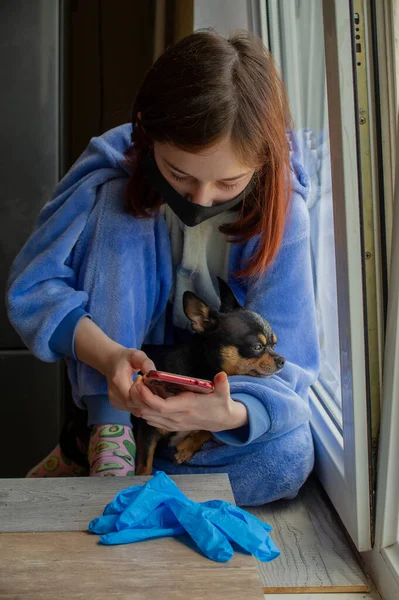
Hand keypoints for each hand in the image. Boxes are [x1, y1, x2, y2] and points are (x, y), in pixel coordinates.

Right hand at [104, 347, 154, 411]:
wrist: (111, 362)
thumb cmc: (126, 358)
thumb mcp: (137, 355)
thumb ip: (146, 363)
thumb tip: (155, 375)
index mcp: (117, 381)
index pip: (132, 396)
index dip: (144, 393)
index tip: (147, 381)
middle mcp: (114, 394)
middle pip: (134, 405)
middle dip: (148, 400)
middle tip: (152, 388)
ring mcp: (115, 401)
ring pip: (135, 410)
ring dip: (146, 404)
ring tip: (149, 391)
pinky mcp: (118, 405)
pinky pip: (133, 410)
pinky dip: (142, 406)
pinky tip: (145, 396)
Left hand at [129, 372, 247, 431]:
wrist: (221, 421)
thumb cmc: (220, 404)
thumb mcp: (223, 393)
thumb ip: (222, 384)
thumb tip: (222, 375)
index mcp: (186, 408)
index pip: (161, 406)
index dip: (148, 397)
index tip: (140, 384)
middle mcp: (177, 418)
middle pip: (149, 412)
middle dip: (138, 398)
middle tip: (134, 382)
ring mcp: (173, 424)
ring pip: (148, 417)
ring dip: (139, 404)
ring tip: (137, 388)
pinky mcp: (171, 426)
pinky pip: (152, 420)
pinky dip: (144, 410)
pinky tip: (143, 399)